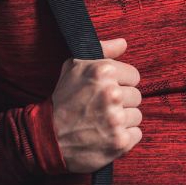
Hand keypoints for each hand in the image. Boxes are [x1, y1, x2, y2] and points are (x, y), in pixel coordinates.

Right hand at [50, 37, 142, 172]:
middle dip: (122, 102)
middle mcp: (111, 94)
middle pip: (137, 96)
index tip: (106, 91)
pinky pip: (137, 133)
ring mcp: (116, 119)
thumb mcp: (74, 67)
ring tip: (102, 122)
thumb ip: (102, 50)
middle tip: (101, 108)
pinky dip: (124, 136)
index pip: (134, 76)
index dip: (120, 84)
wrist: (48, 137)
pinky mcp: (120, 141)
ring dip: (123, 120)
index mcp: (103, 71)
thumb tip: (123, 43)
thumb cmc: (63, 99)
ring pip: (137, 115)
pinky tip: (107, 135)